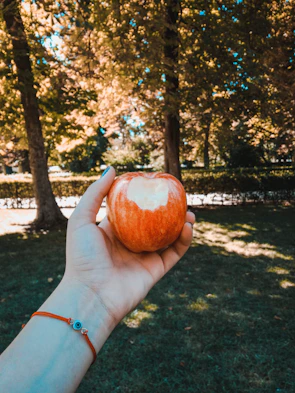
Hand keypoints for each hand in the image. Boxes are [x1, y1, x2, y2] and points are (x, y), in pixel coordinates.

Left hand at [65, 167, 194, 326]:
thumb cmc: (82, 257)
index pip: (133, 210)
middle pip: (155, 222)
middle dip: (168, 211)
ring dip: (182, 224)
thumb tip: (113, 169)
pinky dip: (184, 240)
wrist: (90, 295)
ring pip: (168, 237)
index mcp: (114, 231)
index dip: (146, 198)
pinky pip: (174, 253)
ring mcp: (144, 257)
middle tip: (179, 199)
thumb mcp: (81, 219)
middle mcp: (131, 243)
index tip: (157, 184)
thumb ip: (95, 193)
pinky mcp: (156, 270)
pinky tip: (188, 227)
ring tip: (190, 212)